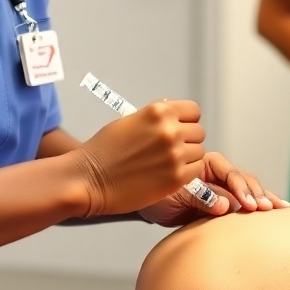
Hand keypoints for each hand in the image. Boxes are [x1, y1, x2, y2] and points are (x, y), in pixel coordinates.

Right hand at [73, 101, 205, 217]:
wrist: (89, 178)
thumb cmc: (104, 150)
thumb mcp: (131, 120)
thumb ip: (156, 118)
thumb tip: (175, 115)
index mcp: (159, 112)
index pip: (193, 111)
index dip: (187, 120)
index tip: (179, 128)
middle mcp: (170, 131)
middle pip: (199, 132)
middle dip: (187, 140)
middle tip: (170, 149)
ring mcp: (175, 155)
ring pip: (199, 152)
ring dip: (188, 158)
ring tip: (167, 163)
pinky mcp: (176, 178)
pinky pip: (195, 171)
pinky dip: (186, 173)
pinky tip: (168, 174)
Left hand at [138, 152, 289, 226]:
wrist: (143, 203)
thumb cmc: (155, 193)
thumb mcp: (174, 195)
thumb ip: (200, 199)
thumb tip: (225, 206)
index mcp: (204, 164)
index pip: (228, 173)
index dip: (240, 187)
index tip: (249, 203)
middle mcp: (216, 175)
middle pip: (243, 180)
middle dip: (256, 193)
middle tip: (267, 208)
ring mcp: (221, 189)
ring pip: (247, 191)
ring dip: (263, 199)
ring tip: (281, 208)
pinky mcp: (221, 206)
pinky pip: (242, 205)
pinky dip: (257, 208)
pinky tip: (274, 214)